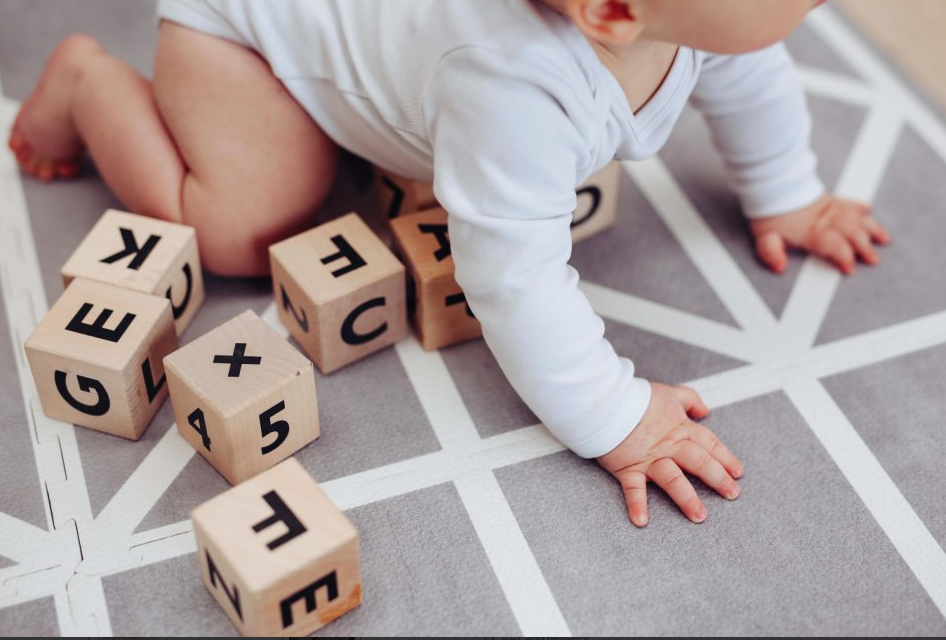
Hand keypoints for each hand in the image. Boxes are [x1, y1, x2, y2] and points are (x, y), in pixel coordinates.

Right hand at [597, 382, 742, 526]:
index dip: (726, 458)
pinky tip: (642, 521)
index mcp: (680, 428)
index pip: (709, 444)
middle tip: (732, 494)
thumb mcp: (669, 392)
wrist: (607, 400)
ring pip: (673, 479)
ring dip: (687, 498)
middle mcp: (669, 446)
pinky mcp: (628, 467)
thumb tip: (705, 410)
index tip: (737, 473)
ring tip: (699, 516)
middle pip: (699, 462)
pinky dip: (637, 504)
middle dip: (718, 479)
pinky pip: (633, 489)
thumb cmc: (637, 396)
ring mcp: (649, 458)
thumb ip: (689, 400)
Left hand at [749, 194, 890, 274]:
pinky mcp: (827, 200)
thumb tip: (779, 267)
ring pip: (856, 217)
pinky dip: (859, 207)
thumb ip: (771, 253)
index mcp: (811, 230)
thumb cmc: (768, 214)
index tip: (850, 269)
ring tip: (883, 239)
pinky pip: (848, 202)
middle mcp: (824, 219)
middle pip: (851, 232)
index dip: (844, 257)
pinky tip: (868, 210)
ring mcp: (828, 208)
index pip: (834, 245)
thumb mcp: (764, 237)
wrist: (769, 187)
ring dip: (871, 228)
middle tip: (873, 260)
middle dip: (864, 246)